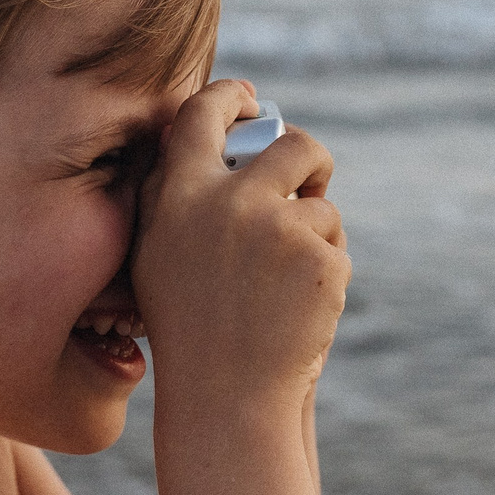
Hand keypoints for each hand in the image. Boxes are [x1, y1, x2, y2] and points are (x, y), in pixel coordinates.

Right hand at [131, 79, 349, 415]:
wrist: (226, 397)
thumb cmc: (187, 329)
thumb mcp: (157, 256)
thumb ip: (175, 195)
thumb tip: (208, 138)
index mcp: (179, 195)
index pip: (202, 113)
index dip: (231, 96)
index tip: (250, 101)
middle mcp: (229, 201)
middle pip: (293, 144)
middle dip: (312, 159)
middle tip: (313, 180)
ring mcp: (279, 229)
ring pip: (321, 206)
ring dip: (316, 236)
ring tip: (285, 288)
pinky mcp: (321, 259)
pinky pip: (337, 246)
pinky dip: (328, 274)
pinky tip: (300, 311)